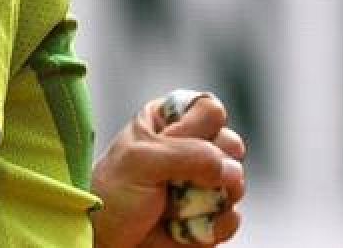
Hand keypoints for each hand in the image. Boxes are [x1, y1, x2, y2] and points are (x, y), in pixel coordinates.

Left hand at [90, 92, 247, 247]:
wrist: (106, 244)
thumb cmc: (112, 197)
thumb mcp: (141, 161)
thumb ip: (188, 154)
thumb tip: (231, 169)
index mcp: (169, 122)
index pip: (208, 109)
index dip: (199, 130)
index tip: (173, 147)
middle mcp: (190, 149)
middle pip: (231, 144)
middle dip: (211, 167)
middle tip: (181, 181)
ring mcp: (202, 184)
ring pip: (236, 182)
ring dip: (211, 199)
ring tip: (177, 208)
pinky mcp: (210, 215)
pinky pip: (232, 217)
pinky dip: (215, 226)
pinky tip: (187, 228)